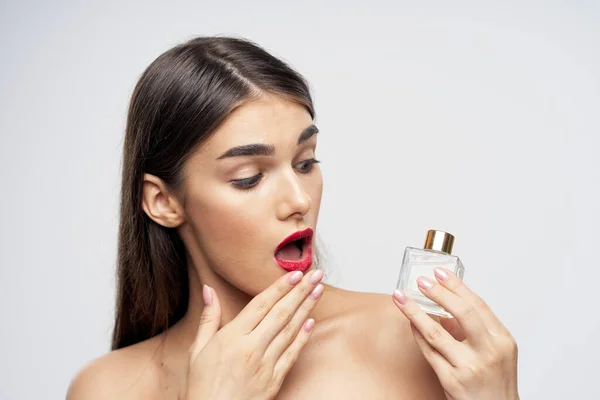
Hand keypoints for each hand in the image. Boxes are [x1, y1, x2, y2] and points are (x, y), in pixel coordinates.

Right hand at [181, 270, 323, 399]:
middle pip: (280, 313)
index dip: (279, 287)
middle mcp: (251, 348)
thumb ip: (208, 318)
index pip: (261, 305)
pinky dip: (303, 337)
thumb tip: (208, 290)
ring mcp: (265, 365)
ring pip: (290, 330)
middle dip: (300, 291)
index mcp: (231, 337)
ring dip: (306, 308)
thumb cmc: (201, 385)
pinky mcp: (274, 380)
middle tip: (315, 274)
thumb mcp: (197, 350)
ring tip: (318, 290)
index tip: (294, 273)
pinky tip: (311, 322)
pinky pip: (292, 354)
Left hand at [392, 268, 518, 399]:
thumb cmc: (495, 382)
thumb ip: (476, 329)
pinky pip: (428, 352)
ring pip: (436, 332)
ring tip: (400, 297)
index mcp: (502, 340)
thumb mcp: (496, 353)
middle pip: (462, 313)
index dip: (456, 286)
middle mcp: (489, 352)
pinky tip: (410, 322)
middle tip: (421, 280)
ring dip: (415, 311)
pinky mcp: (452, 381)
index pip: (477, 305)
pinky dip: (417, 334)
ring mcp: (469, 367)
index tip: (440, 272)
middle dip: (439, 293)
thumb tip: (446, 303)